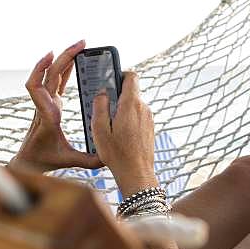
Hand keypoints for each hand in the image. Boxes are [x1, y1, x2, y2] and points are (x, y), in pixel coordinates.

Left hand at [10, 40, 102, 172]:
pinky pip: (55, 79)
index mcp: (47, 115)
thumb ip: (89, 160)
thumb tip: (108, 157)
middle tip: (82, 43)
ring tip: (80, 45)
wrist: (30, 160)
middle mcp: (45, 105)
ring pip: (51, 74)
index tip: (52, 58)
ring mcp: (47, 102)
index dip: (40, 70)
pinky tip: (72, 58)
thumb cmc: (46, 160)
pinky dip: (63, 67)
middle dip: (64, 56)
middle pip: (49, 74)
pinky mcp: (51, 102)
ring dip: (64, 58)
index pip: (35, 87)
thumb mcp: (69, 161)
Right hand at [91, 71, 158, 196]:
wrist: (137, 174)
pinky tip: (117, 133)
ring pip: (133, 104)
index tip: (109, 79)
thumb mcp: (99, 129)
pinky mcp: (149, 127)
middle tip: (102, 106)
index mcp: (131, 105)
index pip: (131, 76)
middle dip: (116, 95)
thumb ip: (100, 106)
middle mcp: (143, 108)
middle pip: (130, 91)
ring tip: (108, 124)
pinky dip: (127, 119)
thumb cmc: (117, 154)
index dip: (119, 74)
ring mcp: (148, 118)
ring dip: (121, 109)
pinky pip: (137, 116)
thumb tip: (102, 93)